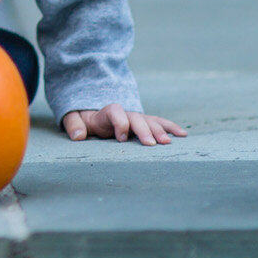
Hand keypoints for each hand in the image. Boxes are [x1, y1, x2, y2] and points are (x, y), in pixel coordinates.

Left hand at [61, 105, 186, 145]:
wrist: (95, 112)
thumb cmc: (86, 120)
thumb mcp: (75, 119)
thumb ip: (74, 125)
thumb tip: (77, 135)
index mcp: (107, 112)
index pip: (115, 112)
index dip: (120, 124)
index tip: (121, 138)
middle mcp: (125, 113)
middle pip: (136, 118)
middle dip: (145, 130)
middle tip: (153, 144)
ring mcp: (137, 117)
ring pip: (150, 121)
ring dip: (160, 131)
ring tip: (168, 143)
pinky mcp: (145, 123)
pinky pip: (159, 123)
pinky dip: (171, 128)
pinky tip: (183, 135)